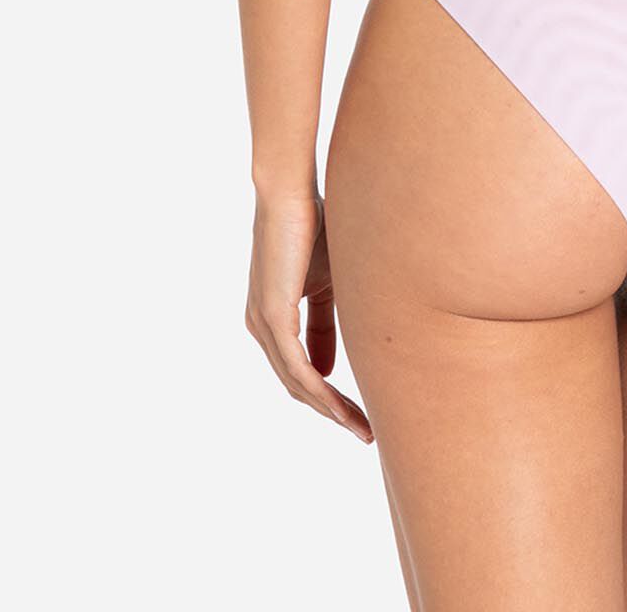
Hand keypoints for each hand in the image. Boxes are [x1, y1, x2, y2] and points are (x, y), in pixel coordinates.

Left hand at [245, 191, 373, 441]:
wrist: (292, 192)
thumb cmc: (314, 226)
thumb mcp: (328, 281)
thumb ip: (327, 322)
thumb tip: (332, 367)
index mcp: (273, 318)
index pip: (301, 369)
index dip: (330, 395)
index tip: (360, 414)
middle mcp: (261, 327)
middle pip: (298, 385)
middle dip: (333, 412)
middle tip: (365, 433)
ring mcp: (263, 325)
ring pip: (297, 383)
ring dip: (331, 410)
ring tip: (361, 428)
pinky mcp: (272, 317)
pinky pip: (297, 367)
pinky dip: (321, 392)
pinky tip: (342, 409)